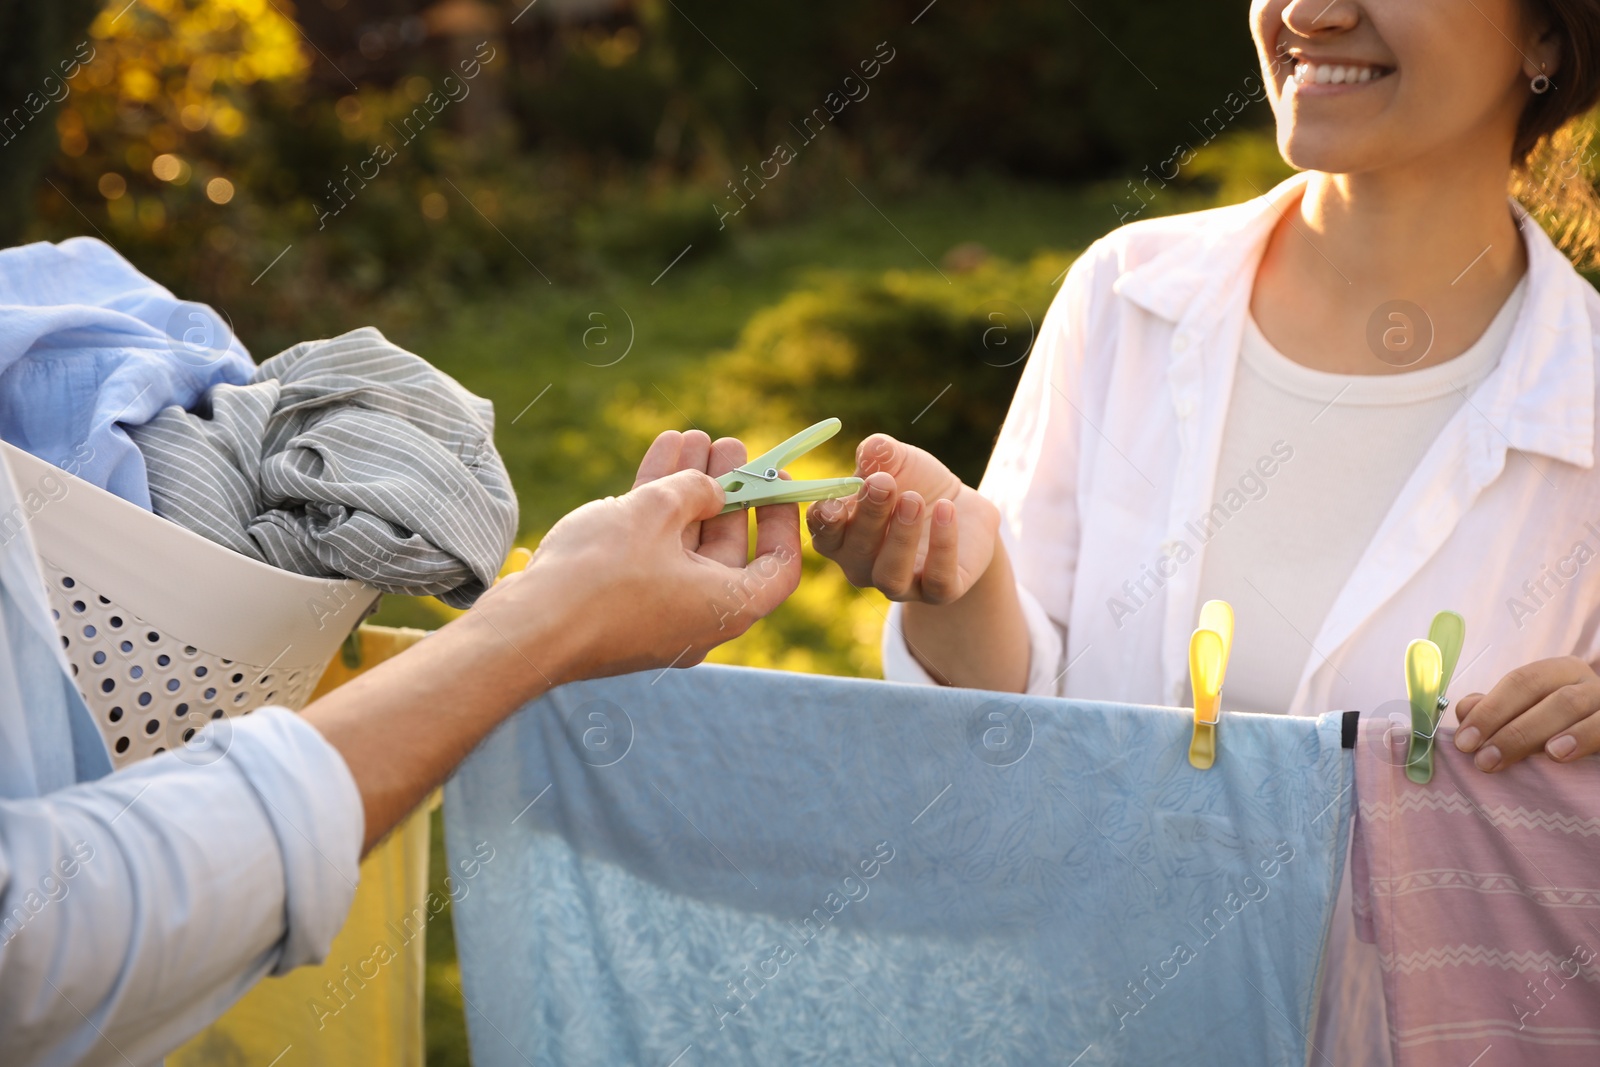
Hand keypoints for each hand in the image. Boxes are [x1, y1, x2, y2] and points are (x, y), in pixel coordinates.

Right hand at [486, 429, 801, 682]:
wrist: (527, 629)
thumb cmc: (600, 575)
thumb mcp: (655, 512)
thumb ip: (693, 490)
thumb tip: (707, 489)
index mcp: (726, 607)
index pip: (778, 567)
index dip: (781, 520)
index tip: (775, 483)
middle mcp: (700, 617)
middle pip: (727, 547)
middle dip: (727, 491)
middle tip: (727, 446)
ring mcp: (659, 614)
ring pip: (684, 544)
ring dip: (688, 491)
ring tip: (690, 438)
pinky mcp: (622, 607)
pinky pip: (651, 554)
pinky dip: (655, 511)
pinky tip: (658, 456)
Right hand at [806, 433, 998, 603]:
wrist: (961, 509)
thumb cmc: (914, 483)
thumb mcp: (897, 461)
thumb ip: (880, 453)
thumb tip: (873, 447)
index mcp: (842, 536)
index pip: (823, 535)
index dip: (824, 521)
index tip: (833, 502)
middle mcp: (863, 565)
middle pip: (856, 551)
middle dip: (869, 515)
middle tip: (883, 483)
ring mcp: (900, 583)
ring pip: (890, 574)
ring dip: (900, 537)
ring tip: (913, 499)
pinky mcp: (940, 591)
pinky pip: (938, 579)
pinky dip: (942, 546)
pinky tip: (948, 509)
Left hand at [1452, 656, 1599, 770]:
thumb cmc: (1562, 728)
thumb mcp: (1530, 715)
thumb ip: (1496, 711)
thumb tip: (1466, 709)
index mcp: (1560, 672)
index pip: (1521, 681)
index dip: (1489, 710)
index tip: (1463, 742)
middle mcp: (1588, 682)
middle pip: (1546, 696)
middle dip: (1510, 729)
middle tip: (1483, 760)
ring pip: (1574, 707)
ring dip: (1539, 733)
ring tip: (1515, 756)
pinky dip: (1582, 738)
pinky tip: (1559, 754)